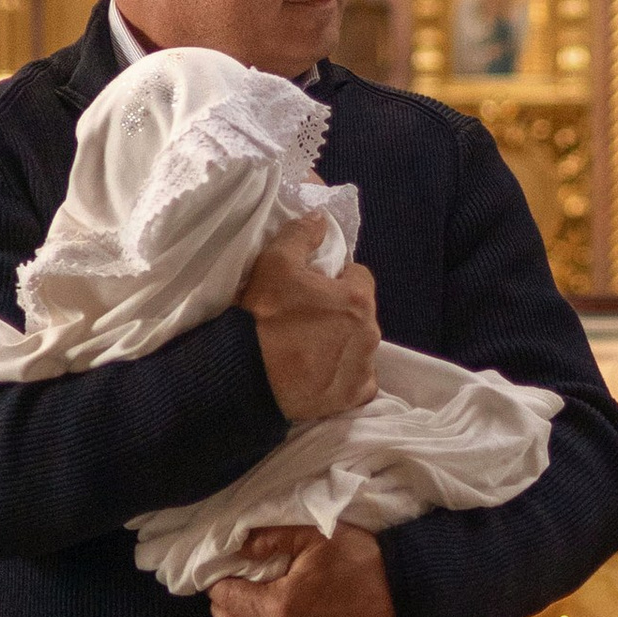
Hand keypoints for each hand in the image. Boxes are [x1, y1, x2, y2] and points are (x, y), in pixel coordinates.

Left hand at [210, 526, 395, 616]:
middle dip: (223, 615)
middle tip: (224, 602)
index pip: (231, 599)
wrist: (407, 595)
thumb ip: (274, 537)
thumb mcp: (318, 535)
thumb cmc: (363, 562)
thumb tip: (238, 546)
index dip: (220, 588)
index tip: (220, 581)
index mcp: (280, 604)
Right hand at [242, 214, 378, 421]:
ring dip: (342, 343)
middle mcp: (371, 334)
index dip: (335, 279)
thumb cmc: (263, 317)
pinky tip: (319, 373)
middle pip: (360, 313)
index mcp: (358, 299)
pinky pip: (357, 380)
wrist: (246, 376)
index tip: (312, 288)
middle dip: (340, 312)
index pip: (358, 277)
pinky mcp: (352, 396)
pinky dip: (343, 376)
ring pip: (359, 346)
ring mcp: (363, 368)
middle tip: (306, 317)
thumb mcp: (275, 262)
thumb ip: (302, 235)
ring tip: (308, 347)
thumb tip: (321, 219)